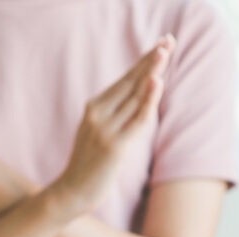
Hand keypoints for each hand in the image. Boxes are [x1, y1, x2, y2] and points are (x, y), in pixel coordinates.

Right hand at [52, 36, 173, 214]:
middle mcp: (97, 114)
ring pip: (134, 97)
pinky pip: (136, 120)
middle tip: (168, 41)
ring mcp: (105, 130)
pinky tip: (156, 82)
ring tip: (165, 52)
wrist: (71, 194)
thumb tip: (137, 101)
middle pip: (130, 82)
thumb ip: (113, 116)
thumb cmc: (88, 167)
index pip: (123, 81)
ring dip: (152, 73)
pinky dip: (148, 100)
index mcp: (93, 108)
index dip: (142, 62)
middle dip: (150, 61)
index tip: (160, 45)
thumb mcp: (97, 134)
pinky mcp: (114, 147)